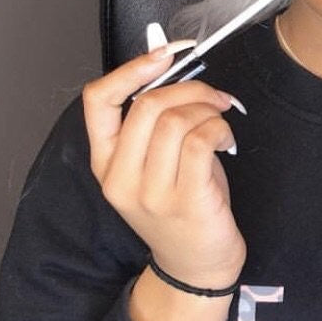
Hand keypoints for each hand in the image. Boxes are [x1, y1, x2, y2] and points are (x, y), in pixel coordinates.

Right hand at [82, 44, 247, 289]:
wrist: (196, 265)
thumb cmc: (180, 208)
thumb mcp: (153, 165)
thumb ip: (154, 125)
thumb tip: (172, 72)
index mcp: (105, 164)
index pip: (97, 102)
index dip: (130, 69)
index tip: (163, 55)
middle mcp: (120, 178)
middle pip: (147, 105)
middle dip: (189, 88)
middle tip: (213, 97)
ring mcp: (151, 193)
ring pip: (176, 120)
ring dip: (208, 109)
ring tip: (220, 120)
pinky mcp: (185, 200)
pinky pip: (200, 140)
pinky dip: (218, 128)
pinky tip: (224, 139)